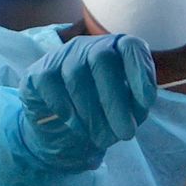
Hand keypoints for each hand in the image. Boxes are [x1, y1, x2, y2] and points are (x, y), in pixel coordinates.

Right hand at [15, 34, 156, 169]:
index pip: (130, 47)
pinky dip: (66, 109)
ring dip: (92, 112)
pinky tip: (76, 127)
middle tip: (125, 134)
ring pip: (76, 74)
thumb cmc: (101, 115)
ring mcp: (61, 56)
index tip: (147, 102)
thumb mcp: (125, 111)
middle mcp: (89, 47)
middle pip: (102, 60)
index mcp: (116, 50)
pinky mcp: (37, 73)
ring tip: (101, 139)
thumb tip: (137, 109)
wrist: (62, 130)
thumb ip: (135, 105)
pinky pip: (50, 84)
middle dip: (115, 101)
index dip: (140, 72)